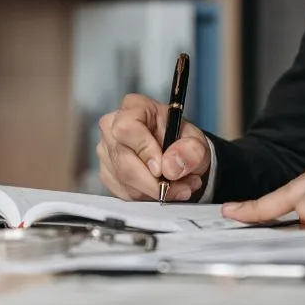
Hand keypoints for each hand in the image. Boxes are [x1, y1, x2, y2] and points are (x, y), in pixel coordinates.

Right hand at [96, 93, 210, 201]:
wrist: (178, 155)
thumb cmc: (183, 141)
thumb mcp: (197, 142)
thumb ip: (191, 151)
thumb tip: (170, 167)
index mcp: (134, 107)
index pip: (126, 128)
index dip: (144, 150)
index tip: (162, 169)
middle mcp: (113, 126)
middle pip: (123, 161)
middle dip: (154, 182)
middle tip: (181, 188)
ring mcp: (107, 150)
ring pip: (124, 180)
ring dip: (154, 191)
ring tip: (178, 187)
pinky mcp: (107, 172)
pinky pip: (123, 193)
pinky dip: (146, 197)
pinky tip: (162, 189)